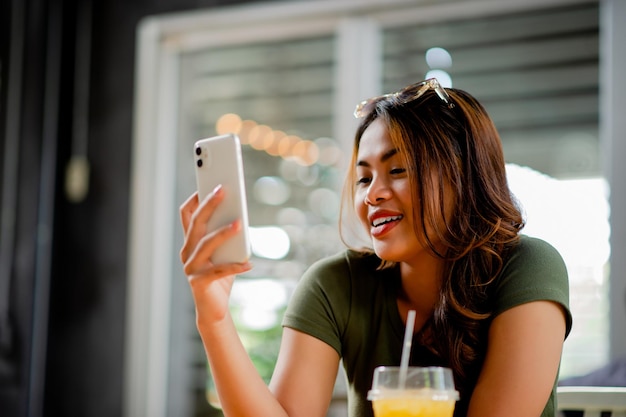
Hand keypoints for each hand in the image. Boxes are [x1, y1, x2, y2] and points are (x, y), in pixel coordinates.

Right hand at [179, 186, 251, 325]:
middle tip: (223, 189)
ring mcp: (191, 268)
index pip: (186, 214)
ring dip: (223, 232)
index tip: (208, 180)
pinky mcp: (199, 282)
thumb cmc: (221, 277)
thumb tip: (240, 216)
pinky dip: (235, 266)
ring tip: (239, 223)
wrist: (214, 310)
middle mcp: (186, 252)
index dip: (195, 197)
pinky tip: (249, 264)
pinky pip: (219, 271)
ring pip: (206, 244)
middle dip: (209, 204)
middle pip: (196, 223)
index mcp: (190, 242)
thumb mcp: (225, 253)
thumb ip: (227, 236)